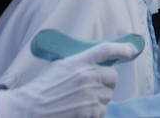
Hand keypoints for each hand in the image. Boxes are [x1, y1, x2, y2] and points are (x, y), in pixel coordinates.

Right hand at [0, 41, 130, 117]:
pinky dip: (94, 113)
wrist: (28, 108)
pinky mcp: (89, 110)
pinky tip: (81, 112)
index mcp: (79, 61)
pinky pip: (102, 110)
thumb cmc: (41, 89)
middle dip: (106, 83)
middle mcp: (87, 75)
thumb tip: (96, 66)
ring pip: (108, 96)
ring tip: (81, 102)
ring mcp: (90, 93)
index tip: (131, 51)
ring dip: (99, 99)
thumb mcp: (61, 68)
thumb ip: (80, 64)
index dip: (122, 49)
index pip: (106, 50)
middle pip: (112, 77)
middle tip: (94, 88)